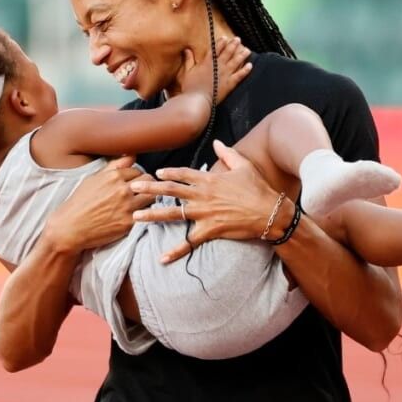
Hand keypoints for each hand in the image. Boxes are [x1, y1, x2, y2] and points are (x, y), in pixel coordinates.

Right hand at [45, 156, 155, 252]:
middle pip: (149, 181)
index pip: (137, 170)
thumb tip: (131, 155)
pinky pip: (146, 214)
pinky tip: (137, 215)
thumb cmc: (79, 202)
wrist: (70, 228)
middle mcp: (122, 190)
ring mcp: (127, 207)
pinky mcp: (129, 223)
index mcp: (113, 176)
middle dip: (146, 185)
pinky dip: (144, 213)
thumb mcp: (93, 178)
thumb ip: (114, 166)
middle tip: (140, 192)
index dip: (136, 177)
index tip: (132, 183)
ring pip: (152, 197)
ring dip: (148, 199)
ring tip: (141, 203)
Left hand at [129, 140, 283, 262]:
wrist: (270, 212)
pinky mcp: (209, 230)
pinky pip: (189, 242)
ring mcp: (204, 213)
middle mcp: (202, 195)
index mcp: (209, 179)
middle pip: (170, 190)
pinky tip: (161, 258)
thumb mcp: (244, 166)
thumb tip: (217, 143)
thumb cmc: (258, 188)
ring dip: (152, 216)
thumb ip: (227, 154)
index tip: (155, 173)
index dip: (168, 173)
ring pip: (173, 214)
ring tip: (135, 218)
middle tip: (132, 188)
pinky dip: (175, 251)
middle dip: (149, 189)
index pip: (183, 174)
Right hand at [176, 37, 252, 105]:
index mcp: (207, 63)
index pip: (215, 49)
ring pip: (236, 62)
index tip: (225, 38)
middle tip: (238, 39)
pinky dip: (245, 70)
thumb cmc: (190, 87)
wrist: (198, 99)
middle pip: (228, 53)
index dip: (221, 43)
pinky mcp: (230, 83)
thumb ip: (188, 60)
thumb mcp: (187, 72)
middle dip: (233, 45)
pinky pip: (240, 75)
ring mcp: (225, 74)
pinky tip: (250, 65)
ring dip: (242, 55)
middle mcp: (218, 66)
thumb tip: (187, 50)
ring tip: (247, 50)